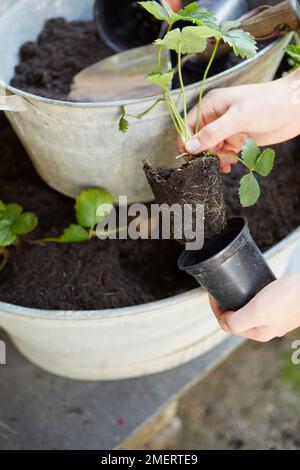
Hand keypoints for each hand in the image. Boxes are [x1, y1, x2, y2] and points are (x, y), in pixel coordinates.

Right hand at [178, 69, 299, 172]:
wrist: (295, 108)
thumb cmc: (268, 104)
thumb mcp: (238, 118)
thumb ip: (212, 133)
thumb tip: (190, 146)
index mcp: (212, 105)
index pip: (189, 124)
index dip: (186, 140)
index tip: (189, 156)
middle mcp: (217, 116)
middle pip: (199, 139)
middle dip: (204, 152)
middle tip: (211, 161)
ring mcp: (228, 129)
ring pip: (212, 148)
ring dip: (216, 158)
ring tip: (225, 164)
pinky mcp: (239, 139)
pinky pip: (225, 153)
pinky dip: (225, 160)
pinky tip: (229, 165)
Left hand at [210, 273, 299, 341]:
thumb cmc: (288, 299)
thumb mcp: (257, 311)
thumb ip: (237, 321)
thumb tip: (223, 322)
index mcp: (258, 333)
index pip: (227, 325)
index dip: (216, 310)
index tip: (213, 293)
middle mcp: (266, 327)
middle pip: (237, 318)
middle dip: (226, 305)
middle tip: (220, 289)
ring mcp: (274, 317)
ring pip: (248, 310)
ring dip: (238, 300)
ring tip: (233, 286)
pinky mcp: (281, 304)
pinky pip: (260, 301)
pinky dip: (251, 294)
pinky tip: (252, 285)